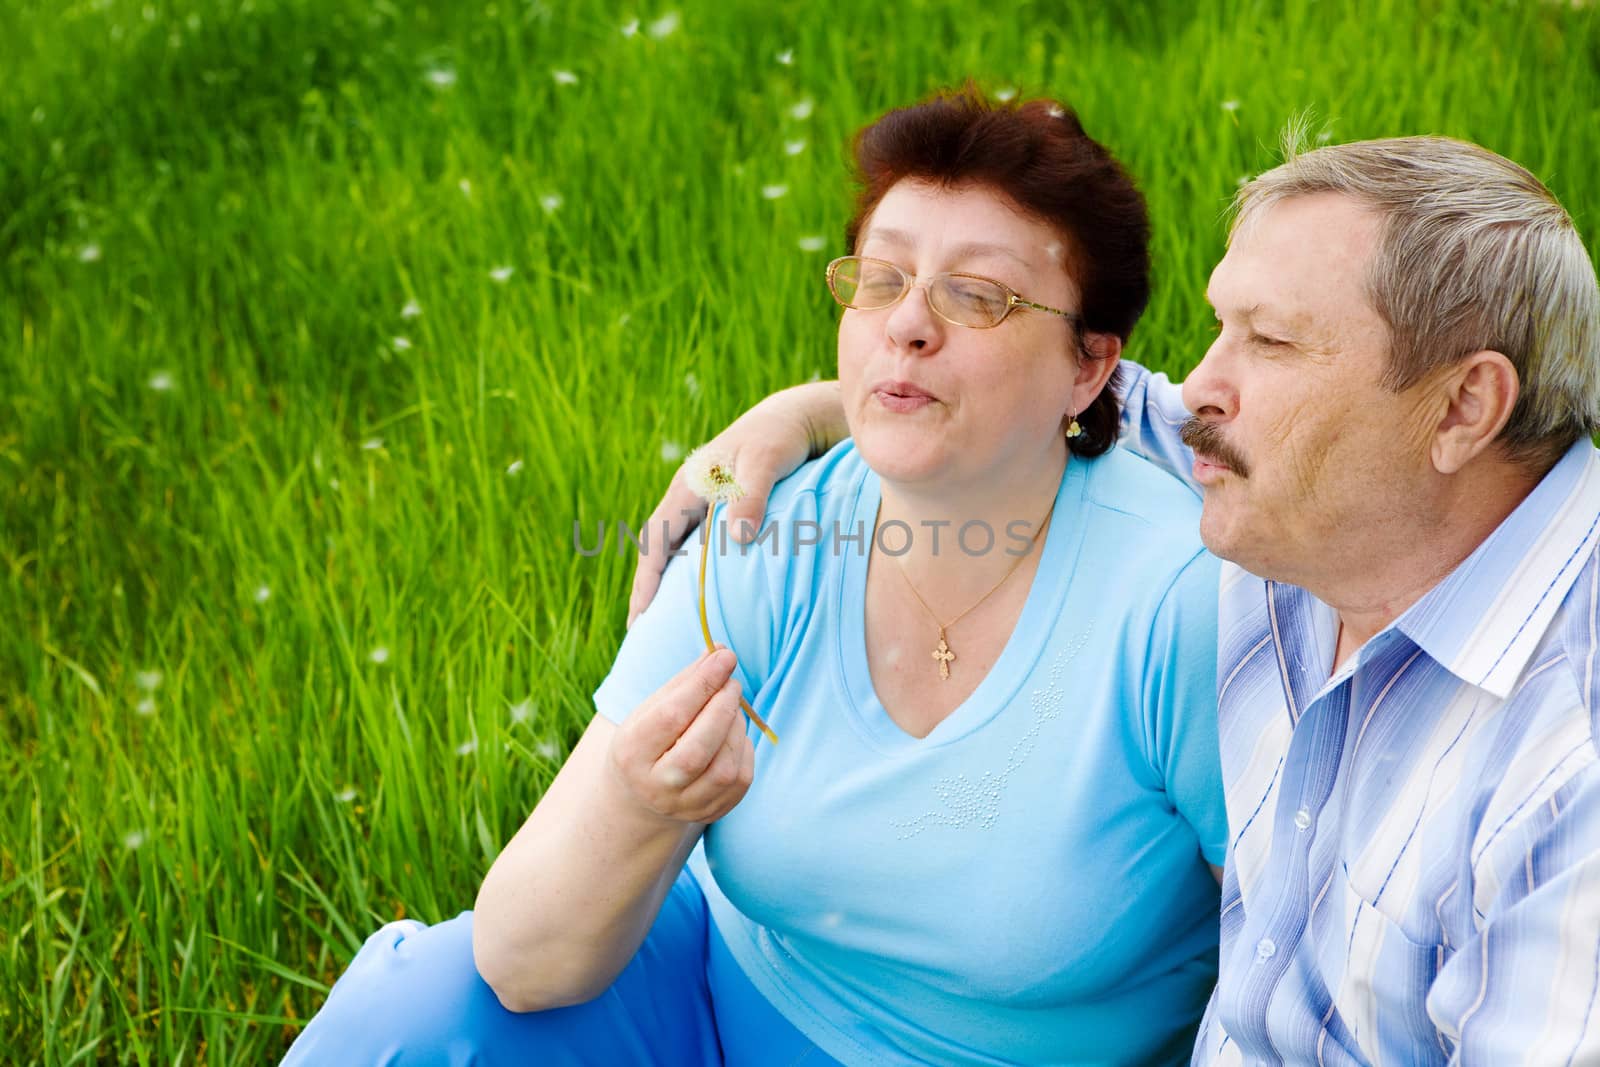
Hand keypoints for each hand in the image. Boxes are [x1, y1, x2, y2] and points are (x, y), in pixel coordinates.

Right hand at [607, 648, 754, 824]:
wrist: (640, 798)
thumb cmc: (649, 740)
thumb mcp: (652, 709)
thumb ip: (686, 682)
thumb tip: (722, 652)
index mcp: (632, 752)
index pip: (671, 715)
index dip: (702, 684)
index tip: (725, 657)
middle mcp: (656, 785)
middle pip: (698, 748)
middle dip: (723, 707)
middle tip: (732, 683)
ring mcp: (685, 805)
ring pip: (725, 767)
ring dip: (736, 727)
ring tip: (730, 707)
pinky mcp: (712, 812)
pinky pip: (741, 778)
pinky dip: (743, 748)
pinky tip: (732, 734)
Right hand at [627, 380, 844, 625]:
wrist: (794, 421)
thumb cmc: (777, 439)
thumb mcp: (764, 463)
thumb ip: (751, 497)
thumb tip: (737, 539)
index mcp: (686, 489)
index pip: (656, 541)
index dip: (647, 579)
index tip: (641, 615)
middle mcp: (687, 500)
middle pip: (658, 552)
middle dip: (647, 590)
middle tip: (641, 632)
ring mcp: (701, 507)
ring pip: (675, 552)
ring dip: (666, 585)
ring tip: (663, 624)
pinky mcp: (719, 514)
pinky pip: (695, 549)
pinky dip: (690, 575)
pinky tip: (697, 599)